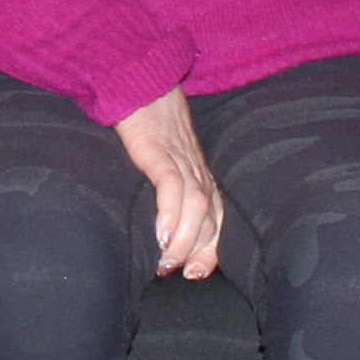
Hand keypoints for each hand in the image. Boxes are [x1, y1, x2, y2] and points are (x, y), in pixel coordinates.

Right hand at [113, 89, 221, 279]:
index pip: (217, 219)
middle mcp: (197, 172)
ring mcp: (181, 161)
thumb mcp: (163, 161)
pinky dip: (170, 213)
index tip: (196, 274)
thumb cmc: (149, 126)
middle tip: (179, 275)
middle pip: (211, 218)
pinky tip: (161, 235)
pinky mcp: (161, 150)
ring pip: (197, 207)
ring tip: (167, 263)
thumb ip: (166, 189)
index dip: (212, 250)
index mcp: (199, 176)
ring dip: (185, 240)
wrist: (141, 84)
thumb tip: (158, 227)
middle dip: (199, 252)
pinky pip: (172, 185)